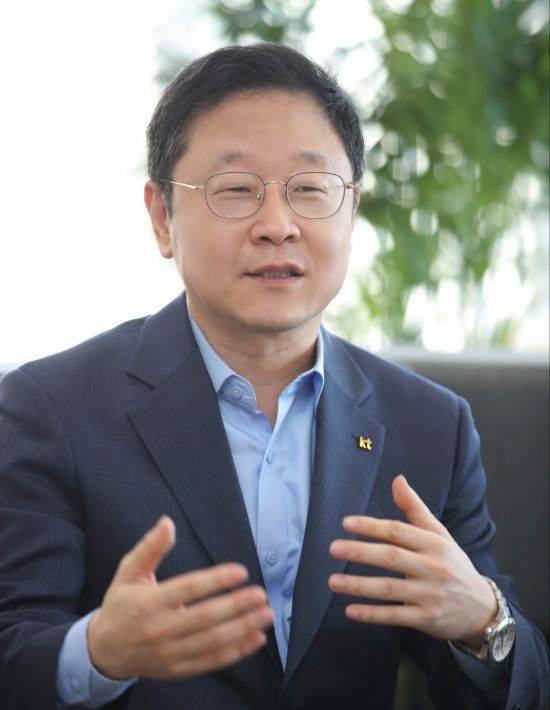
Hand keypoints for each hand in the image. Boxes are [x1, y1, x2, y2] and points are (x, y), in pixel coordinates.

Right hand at [87, 516, 273, 679]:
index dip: (216, 580)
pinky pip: (210, 662)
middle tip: (261, 594)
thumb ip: (150, 547)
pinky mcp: (177, 669)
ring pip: (211, 642)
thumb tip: (167, 522)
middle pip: (204, 618)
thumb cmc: (121, 604)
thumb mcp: (129, 571)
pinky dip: (236, 652)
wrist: (104, 650)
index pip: (188, 589)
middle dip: (236, 606)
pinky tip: (256, 639)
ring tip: (265, 614)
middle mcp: (160, 629)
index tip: (240, 571)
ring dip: (242, 628)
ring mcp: (169, 652)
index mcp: (149, 603)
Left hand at [328, 475, 497, 644]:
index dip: (372, 526)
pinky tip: (350, 611)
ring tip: (333, 581)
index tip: (346, 523)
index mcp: (433, 544)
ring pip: (390, 588)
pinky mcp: (428, 619)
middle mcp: (433, 567)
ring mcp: (430, 595)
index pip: (398, 531)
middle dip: (361, 552)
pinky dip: (373, 614)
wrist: (483, 608)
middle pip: (392, 557)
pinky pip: (396, 616)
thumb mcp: (439, 535)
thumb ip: (415, 508)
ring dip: (359, 585)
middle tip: (333, 548)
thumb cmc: (453, 565)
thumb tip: (397, 479)